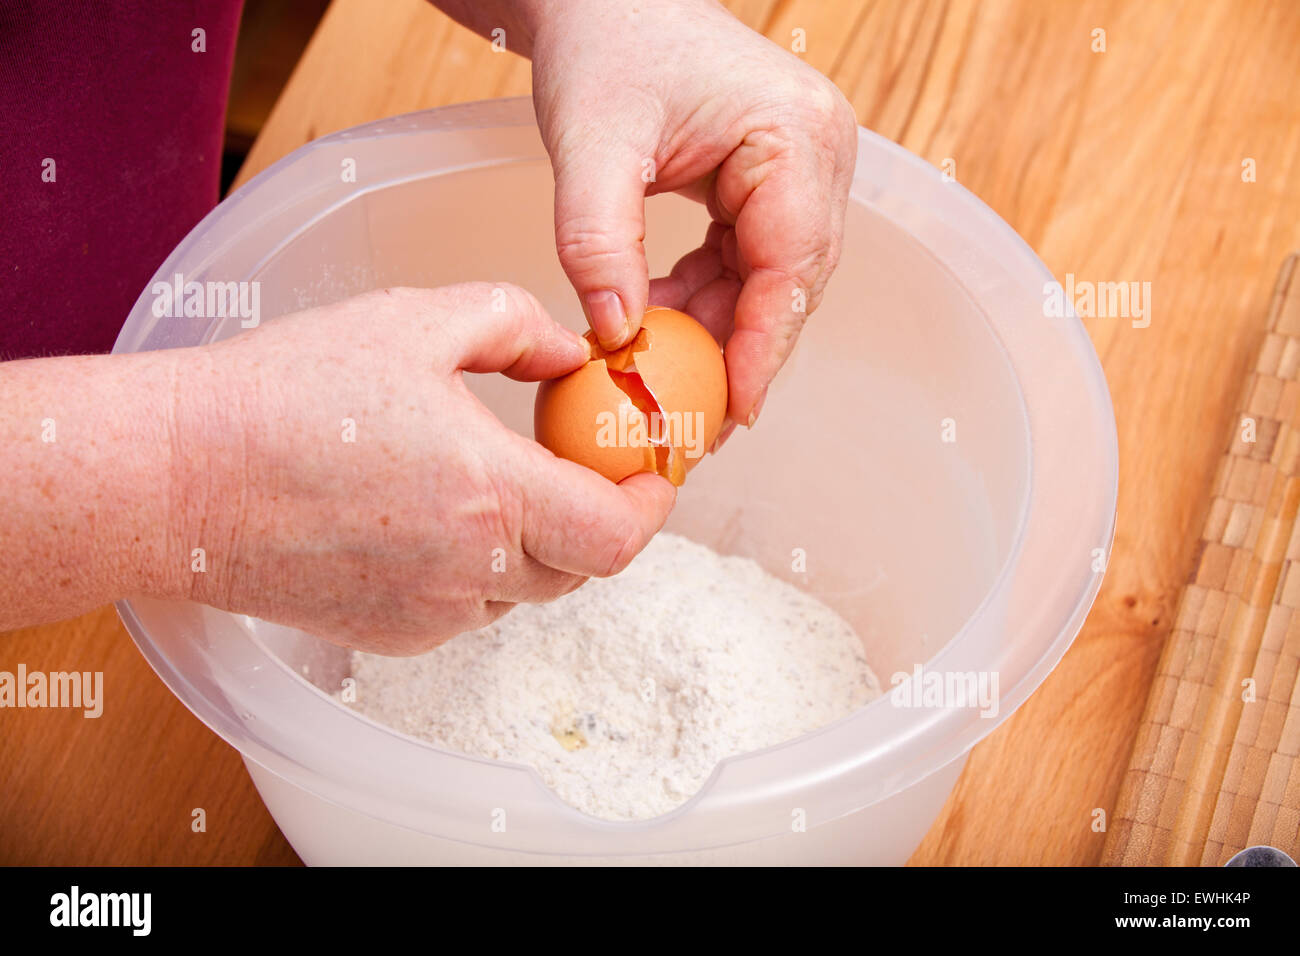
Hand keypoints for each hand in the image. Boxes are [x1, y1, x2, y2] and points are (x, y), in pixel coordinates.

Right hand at [169, 285, 675, 653]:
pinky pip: (470, 606)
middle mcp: (471, 570)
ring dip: (537, 541)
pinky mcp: (392, 634)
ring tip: (497, 480)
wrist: (176, 481)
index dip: (650, 507)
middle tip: (581, 464)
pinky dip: (481, 566)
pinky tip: (435, 514)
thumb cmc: (284, 395)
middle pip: (582, 567)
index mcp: (492, 495)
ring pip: (526, 589)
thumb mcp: (415, 321)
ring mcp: (431, 613)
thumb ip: (517, 326)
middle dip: (596, 517)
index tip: (651, 471)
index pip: (618, 536)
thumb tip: (573, 354)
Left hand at [528, 0, 857, 431]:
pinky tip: (656, 323)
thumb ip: (597, 242)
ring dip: (716, 330)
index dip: (762, 347)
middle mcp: (817, 153)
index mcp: (796, 135)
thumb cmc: (604, 46)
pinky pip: (746, 262)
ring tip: (663, 379)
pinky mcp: (769, 183)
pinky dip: (704, 299)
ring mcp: (800, 169)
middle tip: (691, 420)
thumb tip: (613, 337)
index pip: (792, 265)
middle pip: (791, 283)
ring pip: (770, 281)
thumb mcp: (591, 145)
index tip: (731, 411)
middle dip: (739, 352)